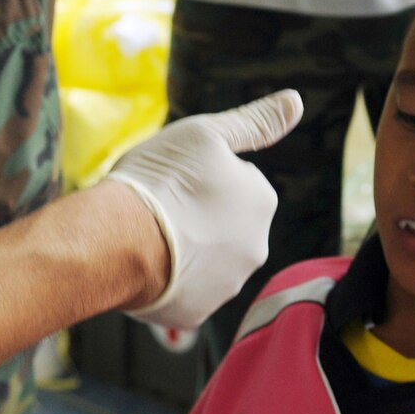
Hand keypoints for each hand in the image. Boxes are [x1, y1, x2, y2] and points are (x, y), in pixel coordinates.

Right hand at [110, 91, 303, 329]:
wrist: (117, 240)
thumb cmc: (162, 180)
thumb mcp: (208, 134)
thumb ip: (257, 121)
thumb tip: (296, 100)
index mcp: (262, 200)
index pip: (238, 181)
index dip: (205, 176)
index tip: (179, 177)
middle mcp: (256, 246)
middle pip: (226, 223)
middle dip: (202, 215)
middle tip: (164, 206)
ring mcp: (227, 284)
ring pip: (207, 259)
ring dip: (188, 248)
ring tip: (151, 234)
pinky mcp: (197, 313)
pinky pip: (186, 291)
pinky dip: (172, 280)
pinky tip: (149, 264)